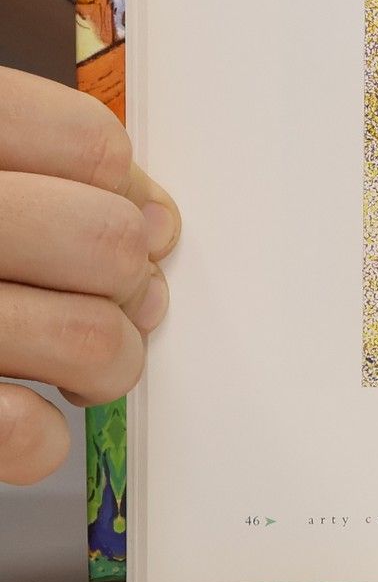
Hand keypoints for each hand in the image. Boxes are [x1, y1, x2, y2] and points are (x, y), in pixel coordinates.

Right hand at [0, 66, 177, 483]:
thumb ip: (34, 171)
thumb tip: (155, 222)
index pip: (87, 143)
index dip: (126, 190)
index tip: (130, 220)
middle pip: (100, 240)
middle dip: (128, 282)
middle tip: (114, 300)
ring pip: (82, 337)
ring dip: (107, 361)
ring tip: (86, 364)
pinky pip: (18, 432)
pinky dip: (40, 437)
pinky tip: (24, 419)